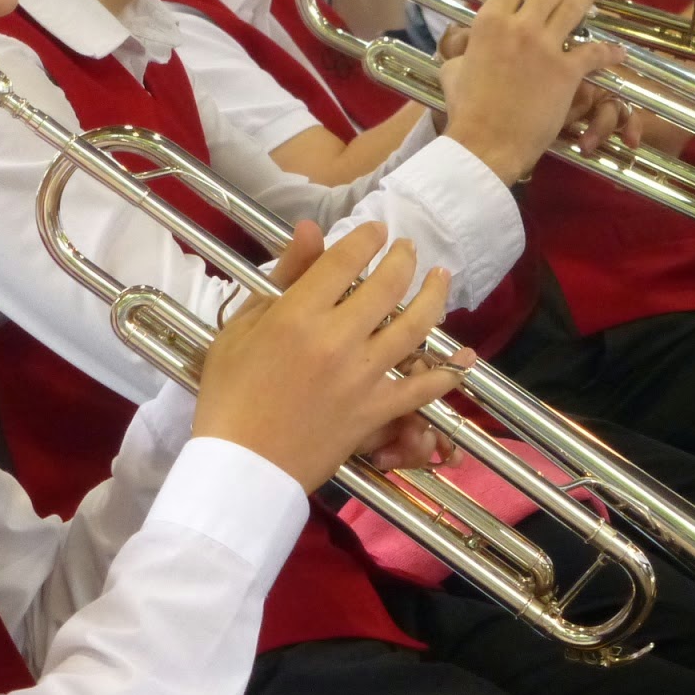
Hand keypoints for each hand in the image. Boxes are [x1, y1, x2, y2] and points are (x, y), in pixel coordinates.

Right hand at [196, 221, 463, 491]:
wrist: (241, 466)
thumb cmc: (229, 394)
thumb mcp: (241, 327)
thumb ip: (283, 276)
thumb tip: (310, 229)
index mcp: (298, 315)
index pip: (344, 260)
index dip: (367, 238)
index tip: (376, 230)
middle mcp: (338, 340)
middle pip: (387, 285)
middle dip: (403, 258)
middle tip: (407, 249)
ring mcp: (363, 377)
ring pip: (414, 328)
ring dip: (434, 297)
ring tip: (441, 278)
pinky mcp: (376, 412)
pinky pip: (422, 389)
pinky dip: (448, 374)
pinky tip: (465, 358)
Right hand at [443, 0, 625, 183]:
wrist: (486, 142)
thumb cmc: (466, 109)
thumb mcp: (453, 69)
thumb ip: (464, 49)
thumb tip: (467, 46)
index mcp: (489, 22)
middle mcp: (520, 26)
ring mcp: (546, 47)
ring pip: (574, 7)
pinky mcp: (568, 71)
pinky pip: (595, 52)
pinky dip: (610, 52)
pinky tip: (618, 52)